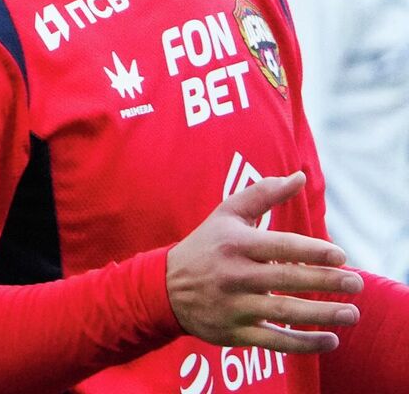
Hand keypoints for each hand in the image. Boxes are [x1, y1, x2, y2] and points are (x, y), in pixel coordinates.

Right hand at [166, 171, 362, 353]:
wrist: (164, 287)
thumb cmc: (205, 246)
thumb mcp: (226, 215)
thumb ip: (263, 194)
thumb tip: (300, 177)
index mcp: (235, 244)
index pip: (280, 246)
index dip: (313, 251)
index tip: (341, 255)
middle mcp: (234, 275)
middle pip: (287, 279)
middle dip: (326, 282)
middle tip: (356, 283)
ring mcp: (234, 306)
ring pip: (285, 313)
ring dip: (323, 315)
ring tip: (351, 314)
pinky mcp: (234, 332)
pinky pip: (274, 341)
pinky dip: (304, 344)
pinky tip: (330, 340)